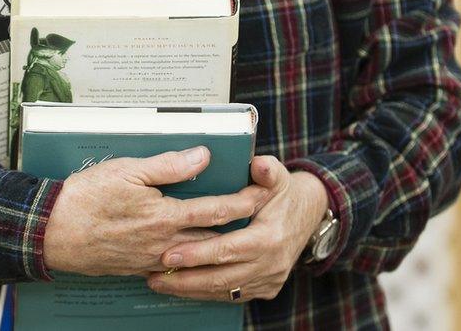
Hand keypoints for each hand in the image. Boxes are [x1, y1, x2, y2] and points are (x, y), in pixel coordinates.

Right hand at [42, 146, 269, 276]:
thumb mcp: (127, 171)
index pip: (215, 210)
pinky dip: (191, 260)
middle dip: (239, 228)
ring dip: (218, 247)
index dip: (242, 202)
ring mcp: (151, 259)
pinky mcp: (137, 267)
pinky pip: (174, 267)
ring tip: (236, 236)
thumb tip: (201, 157)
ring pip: (196, 256)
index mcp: (165, 217)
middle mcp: (164, 243)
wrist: (50, 233)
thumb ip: (168, 166)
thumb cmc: (85, 198)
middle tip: (261, 219)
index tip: (263, 195)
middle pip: (213, 238)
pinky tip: (197, 253)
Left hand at [146, 156, 328, 301]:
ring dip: (190, 289)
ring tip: (159, 283)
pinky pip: (230, 295)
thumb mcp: (277, 176)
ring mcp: (268, 280)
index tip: (168, 254)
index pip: (229, 249)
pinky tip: (181, 287)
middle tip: (153, 275)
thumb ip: (266, 170)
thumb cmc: (283, 193)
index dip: (198, 253)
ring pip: (224, 291)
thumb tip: (258, 164)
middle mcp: (271, 264)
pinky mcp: (264, 289)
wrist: (307, 216)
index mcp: (270, 237)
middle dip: (185, 278)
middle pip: (222, 277)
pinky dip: (205, 292)